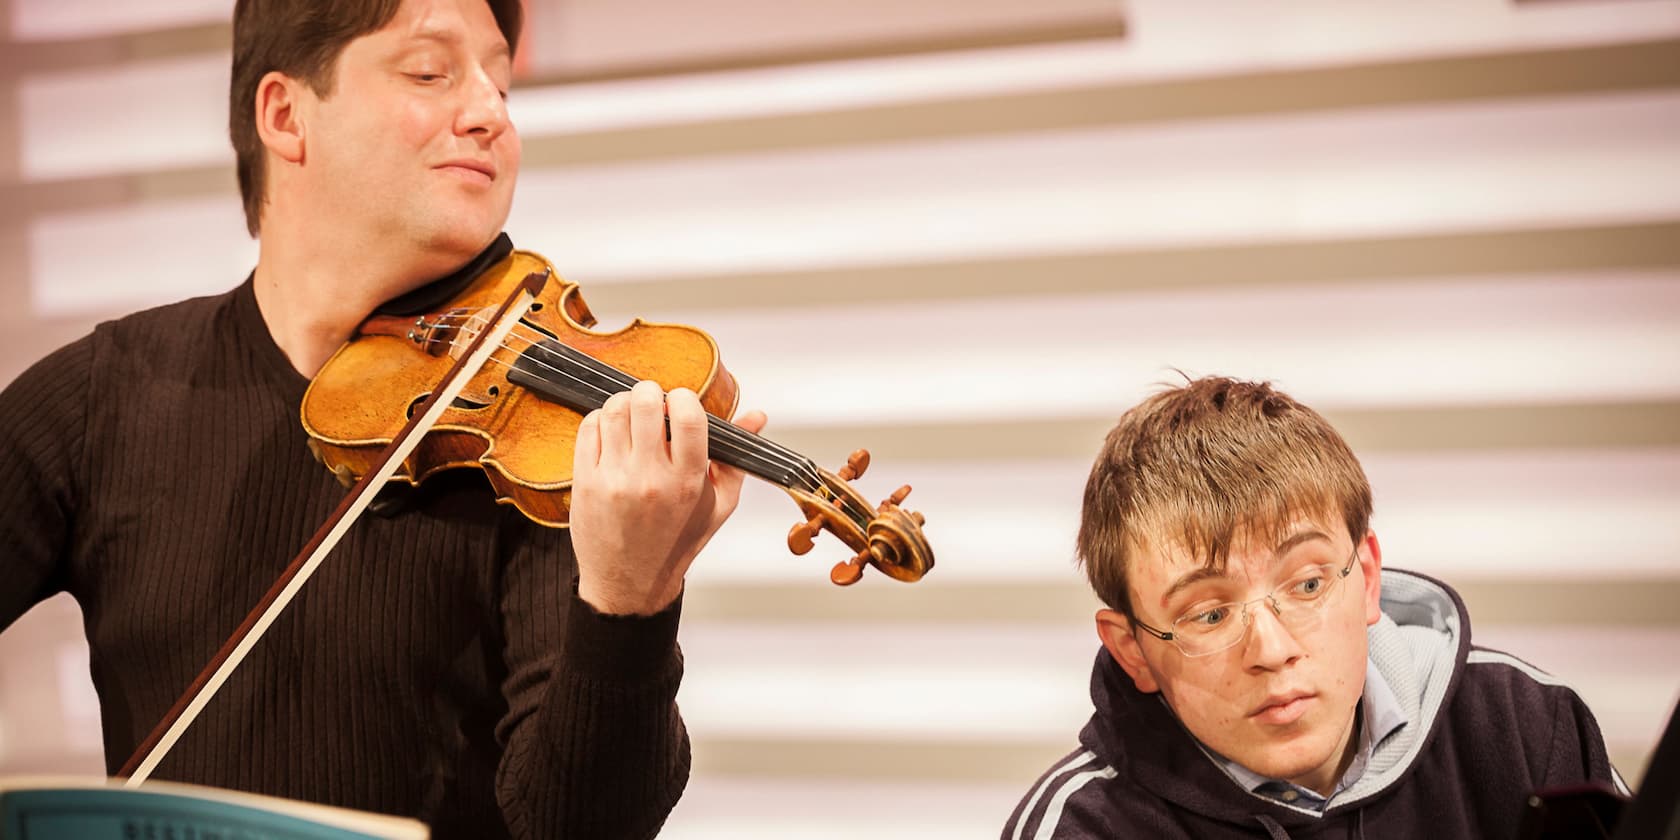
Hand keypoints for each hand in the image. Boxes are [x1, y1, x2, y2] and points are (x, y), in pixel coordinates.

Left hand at [570, 379, 767, 614]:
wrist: (632, 581)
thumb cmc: (678, 540)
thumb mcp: (719, 503)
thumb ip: (736, 456)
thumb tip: (756, 415)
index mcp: (688, 481)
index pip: (688, 417)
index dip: (683, 397)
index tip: (680, 401)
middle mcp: (651, 479)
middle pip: (645, 403)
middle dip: (650, 392)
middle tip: (652, 402)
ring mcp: (615, 479)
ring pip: (613, 411)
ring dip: (623, 403)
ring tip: (631, 416)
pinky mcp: (587, 482)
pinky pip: (588, 428)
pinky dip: (599, 420)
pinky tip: (611, 432)